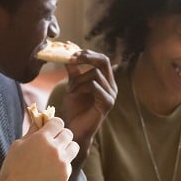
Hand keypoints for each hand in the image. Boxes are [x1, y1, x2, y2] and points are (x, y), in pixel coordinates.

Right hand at [0, 118, 79, 180]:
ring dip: (67, 147)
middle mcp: (55, 148)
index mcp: (42, 138)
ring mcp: (62, 162)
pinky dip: (63, 163)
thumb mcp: (18, 145)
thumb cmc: (13, 167)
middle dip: (60, 135)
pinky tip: (51, 168)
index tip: (50, 129)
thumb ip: (32, 131)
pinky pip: (69, 162)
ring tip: (57, 153)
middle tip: (53, 141)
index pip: (58, 122)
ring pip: (74, 146)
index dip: (54, 125)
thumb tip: (39, 120)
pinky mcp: (65, 174)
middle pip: (68, 133)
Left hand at [60, 50, 117, 164]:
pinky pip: (96, 86)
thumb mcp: (73, 84)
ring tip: (69, 90)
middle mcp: (112, 86)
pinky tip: (73, 93)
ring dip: (78, 79)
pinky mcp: (108, 104)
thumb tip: (68, 51)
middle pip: (104, 61)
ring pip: (96, 74)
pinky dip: (82, 87)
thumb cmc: (74, 109)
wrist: (74, 129)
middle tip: (72, 58)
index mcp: (106, 80)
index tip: (70, 51)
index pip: (101, 59)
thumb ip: (73, 70)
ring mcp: (111, 95)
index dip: (87, 53)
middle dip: (87, 57)